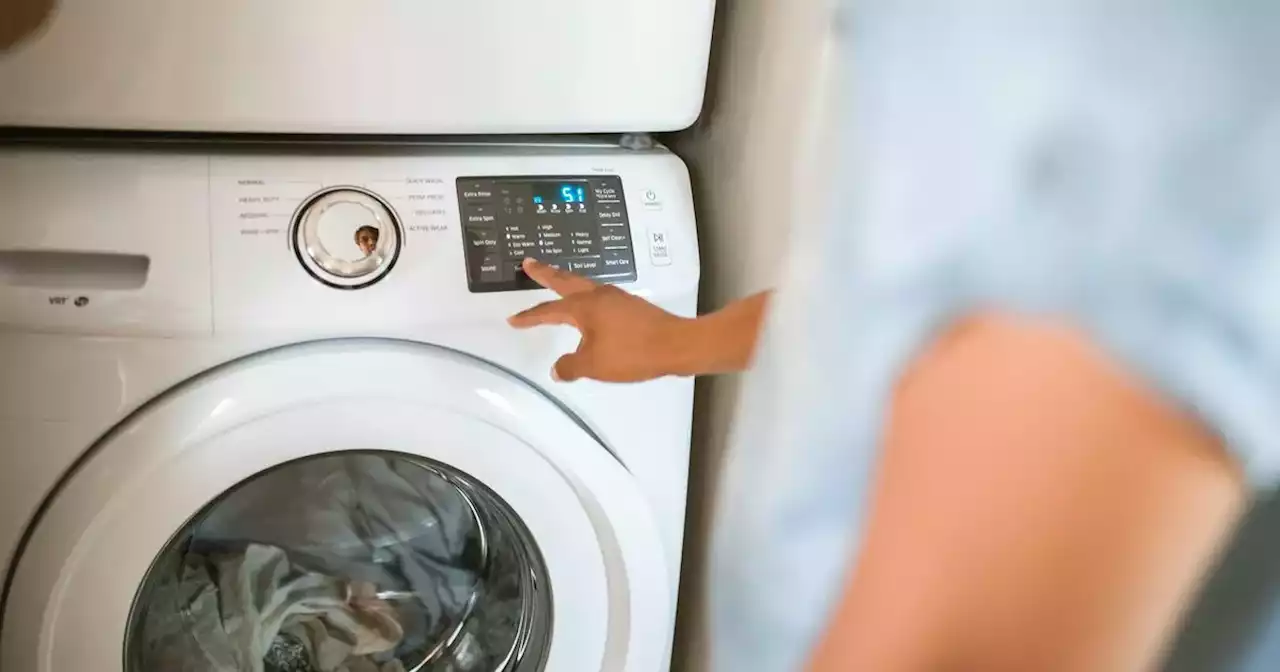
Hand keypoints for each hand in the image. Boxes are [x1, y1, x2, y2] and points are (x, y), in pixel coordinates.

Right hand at [507, 258, 690, 381]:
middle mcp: (599, 295)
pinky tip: (590, 309)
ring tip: (556, 282)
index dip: (530, 316)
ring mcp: (617, 298)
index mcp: (584, 307)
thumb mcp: (594, 365)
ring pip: (584, 286)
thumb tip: (557, 369)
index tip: (513, 319)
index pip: (549, 311)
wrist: (676, 345)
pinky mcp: (631, 306)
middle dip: (545, 273)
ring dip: (567, 283)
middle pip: (566, 281)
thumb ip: (570, 367)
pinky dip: (586, 297)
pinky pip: (600, 297)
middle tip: (529, 263)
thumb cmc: (632, 353)